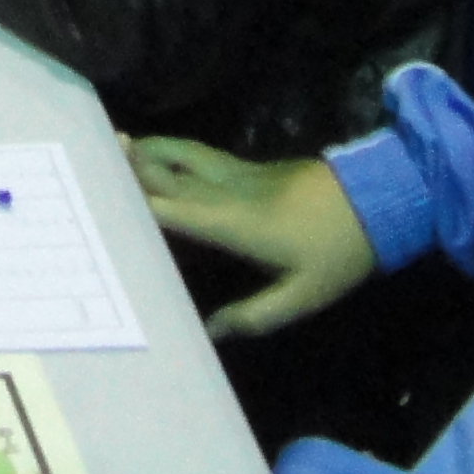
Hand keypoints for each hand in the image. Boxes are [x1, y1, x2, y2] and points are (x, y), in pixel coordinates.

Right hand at [123, 142, 378, 335]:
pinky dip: (174, 149)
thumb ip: (254, 315)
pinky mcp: (253, 167)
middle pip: (175, 176)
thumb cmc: (338, 252)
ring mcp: (242, 174)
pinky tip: (166, 150)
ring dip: (153, 149)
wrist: (378, 200)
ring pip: (187, 156)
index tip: (105, 193)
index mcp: (238, 224)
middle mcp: (232, 192)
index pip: (180, 211)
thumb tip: (211, 331)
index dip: (143, 202)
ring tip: (119, 142)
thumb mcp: (303, 295)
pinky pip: (202, 155)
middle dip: (136, 167)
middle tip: (95, 154)